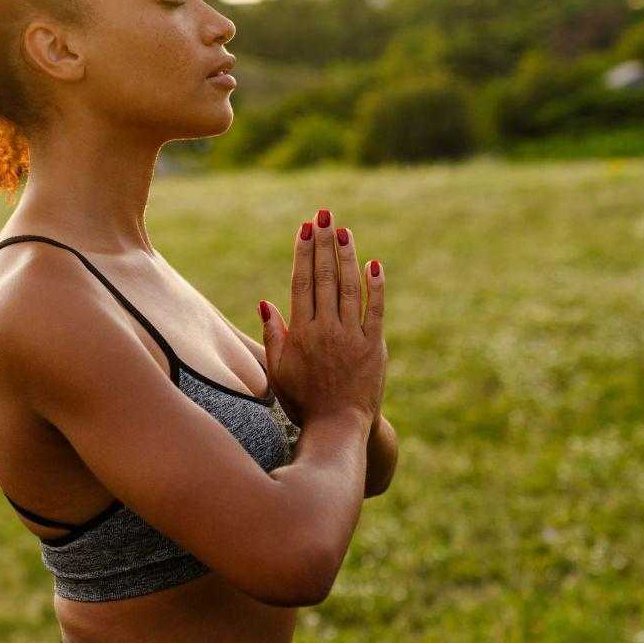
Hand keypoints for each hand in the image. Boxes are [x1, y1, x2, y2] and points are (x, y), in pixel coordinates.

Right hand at [258, 208, 386, 431]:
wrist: (338, 427)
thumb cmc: (302, 401)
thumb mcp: (278, 370)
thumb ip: (274, 335)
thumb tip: (266, 302)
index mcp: (301, 333)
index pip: (302, 283)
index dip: (304, 252)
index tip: (305, 228)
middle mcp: (326, 330)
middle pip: (325, 277)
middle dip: (324, 243)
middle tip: (324, 215)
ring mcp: (352, 337)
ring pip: (350, 288)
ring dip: (347, 256)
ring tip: (344, 230)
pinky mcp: (375, 347)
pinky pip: (376, 310)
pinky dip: (375, 286)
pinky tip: (374, 264)